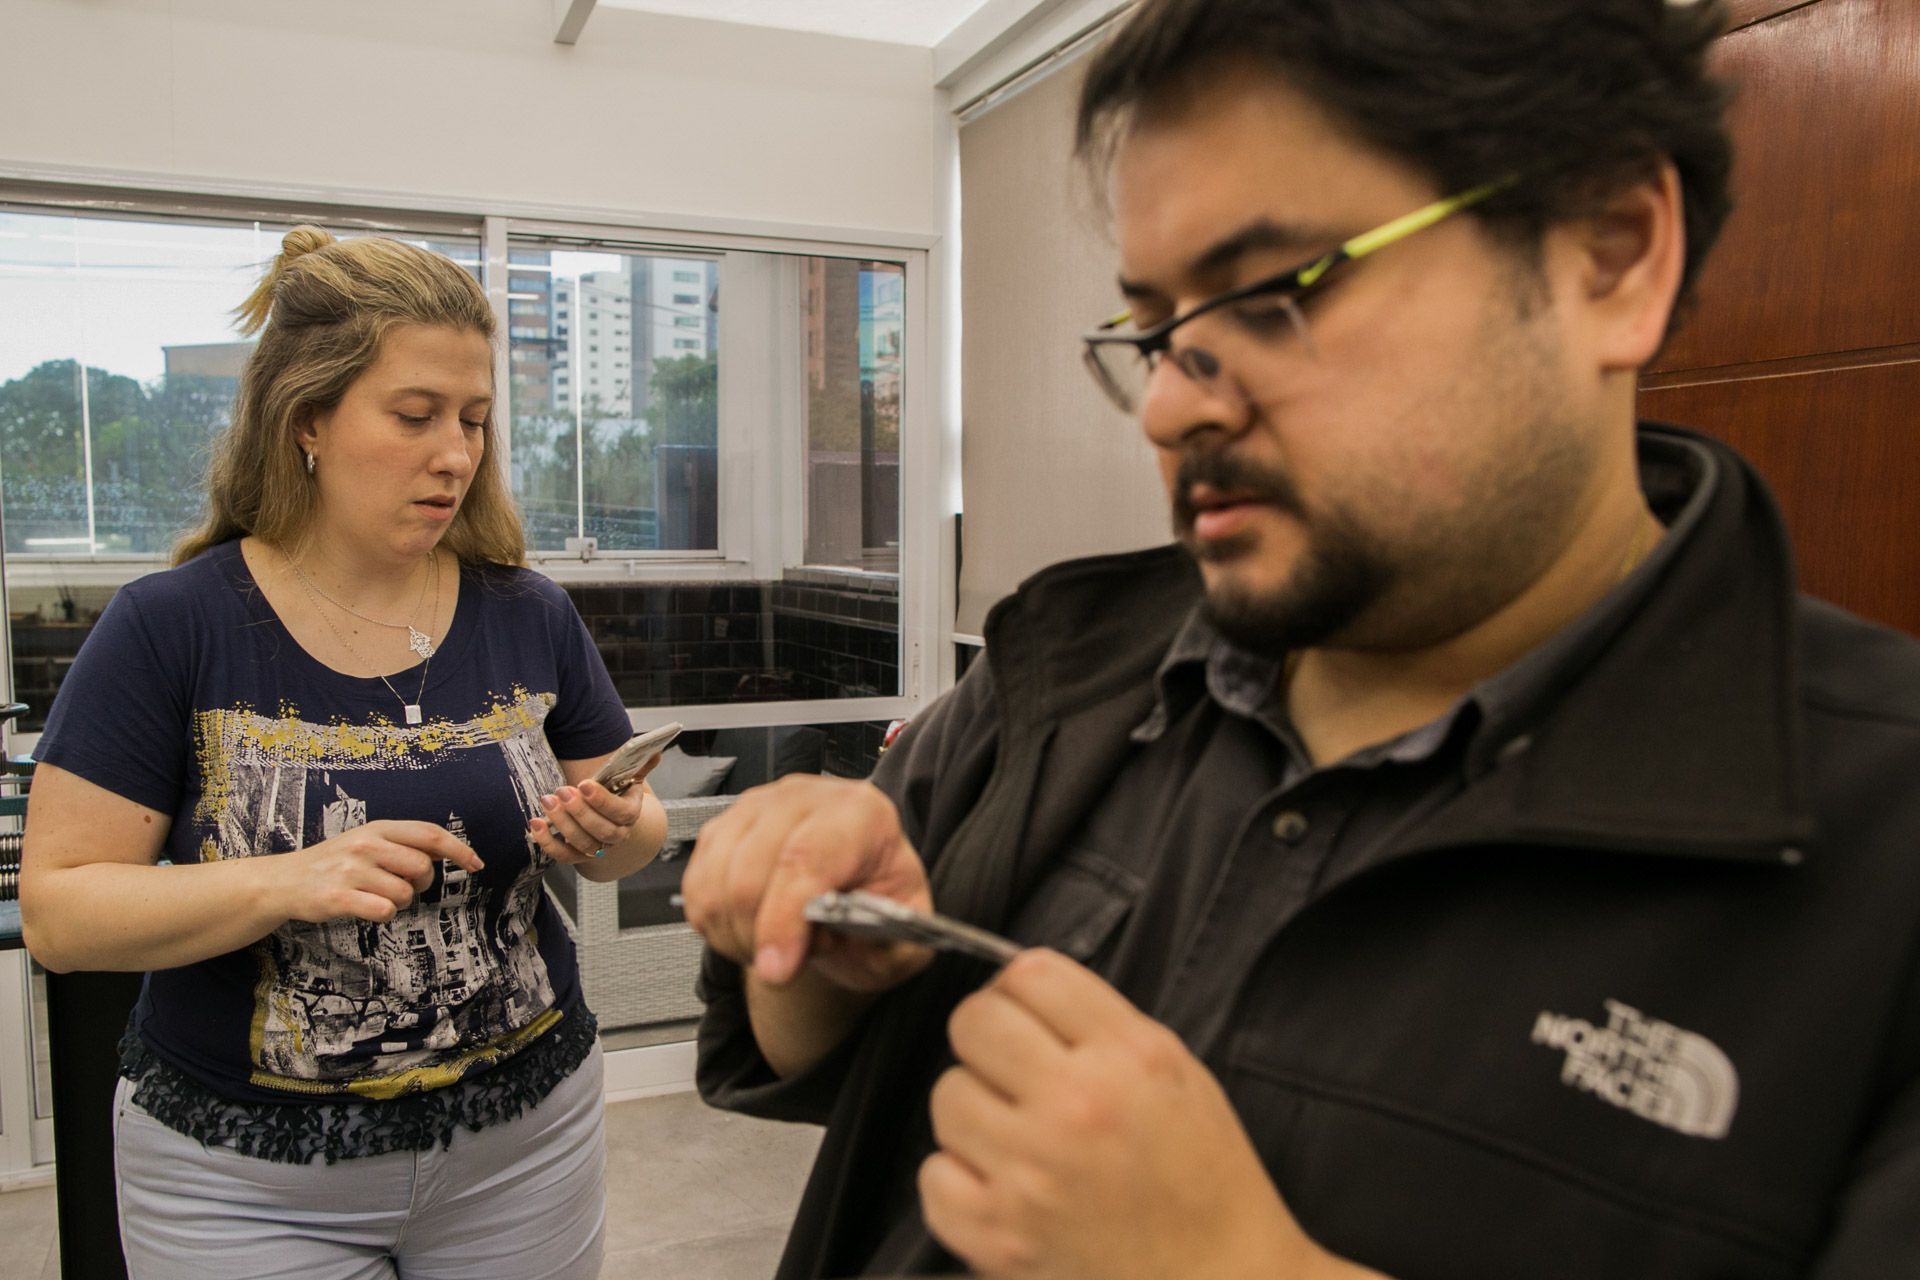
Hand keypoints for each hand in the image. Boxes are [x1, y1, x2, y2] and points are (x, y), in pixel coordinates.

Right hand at [272, 820, 484, 924]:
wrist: (284, 881)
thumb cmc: (334, 863)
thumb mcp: (367, 841)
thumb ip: (403, 843)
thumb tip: (450, 851)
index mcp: (377, 828)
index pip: (430, 834)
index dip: (459, 849)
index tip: (476, 863)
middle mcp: (365, 845)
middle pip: (422, 868)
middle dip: (422, 883)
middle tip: (403, 885)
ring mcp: (350, 870)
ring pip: (404, 893)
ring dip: (398, 901)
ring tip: (374, 895)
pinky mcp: (338, 897)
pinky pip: (385, 911)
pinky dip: (383, 915)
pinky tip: (366, 908)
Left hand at [528, 775, 650, 864]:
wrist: (610, 818)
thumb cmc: (616, 794)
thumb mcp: (629, 778)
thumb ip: (640, 764)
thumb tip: (655, 751)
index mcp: (630, 814)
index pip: (620, 812)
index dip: (602, 800)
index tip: (584, 784)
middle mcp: (616, 834)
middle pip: (601, 830)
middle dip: (579, 811)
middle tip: (562, 791)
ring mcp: (597, 847)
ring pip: (581, 842)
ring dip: (562, 823)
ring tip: (547, 801)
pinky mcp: (577, 855)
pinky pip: (563, 855)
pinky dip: (547, 842)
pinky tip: (536, 823)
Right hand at [680, 774, 933, 992]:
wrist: (855, 893)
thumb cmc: (880, 906)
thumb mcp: (910, 934)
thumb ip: (891, 945)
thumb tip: (840, 939)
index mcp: (862, 813)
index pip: (807, 858)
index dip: (784, 919)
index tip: (777, 971)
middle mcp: (803, 799)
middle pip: (749, 874)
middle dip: (761, 938)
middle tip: (791, 963)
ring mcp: (755, 809)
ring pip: (716, 884)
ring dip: (737, 936)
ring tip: (776, 947)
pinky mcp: (721, 829)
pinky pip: (697, 889)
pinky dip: (715, 926)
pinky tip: (750, 932)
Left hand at [922, 949, 1382, 1279]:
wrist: (1219, 1278)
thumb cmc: (1203, 1179)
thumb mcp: (1175, 1071)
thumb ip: (1100, 1023)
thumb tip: (1019, 988)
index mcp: (1128, 1057)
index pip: (1029, 974)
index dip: (1020, 989)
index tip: (1028, 1014)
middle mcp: (1076, 1106)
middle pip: (973, 1023)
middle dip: (989, 1040)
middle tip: (1014, 1070)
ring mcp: (1031, 1174)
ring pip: (946, 1096)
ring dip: (975, 1110)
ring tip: (1018, 1136)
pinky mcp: (1000, 1237)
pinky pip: (933, 1175)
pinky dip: (959, 1178)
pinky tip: (1002, 1184)